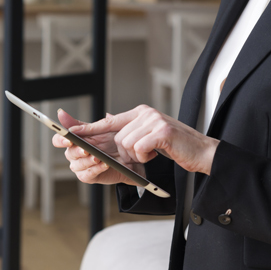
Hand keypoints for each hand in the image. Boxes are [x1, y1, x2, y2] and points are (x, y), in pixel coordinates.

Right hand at [52, 109, 145, 185]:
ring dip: (88, 161)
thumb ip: (81, 124)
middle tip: (86, 149)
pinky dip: (95, 169)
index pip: (59, 140)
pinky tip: (104, 164)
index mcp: (76, 140)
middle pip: (68, 153)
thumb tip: (61, 114)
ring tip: (99, 157)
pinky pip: (86, 175)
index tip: (69, 139)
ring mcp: (81, 165)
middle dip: (78, 151)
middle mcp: (75, 153)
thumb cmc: (114, 140)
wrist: (130, 154)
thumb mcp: (100, 128)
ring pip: (76, 165)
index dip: (61, 140)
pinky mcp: (89, 176)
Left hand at [69, 105, 219, 175]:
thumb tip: (104, 120)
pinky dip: (146, 156)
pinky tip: (158, 153)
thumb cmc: (175, 147)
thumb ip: (128, 131)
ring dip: (138, 156)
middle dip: (124, 152)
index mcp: (141, 113)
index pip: (109, 121)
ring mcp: (155, 120)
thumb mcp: (149, 137)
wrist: (202, 152)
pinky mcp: (162, 131)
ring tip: (154, 152)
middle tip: (141, 154)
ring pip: (127, 144)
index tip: (68, 133)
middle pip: (117, 137)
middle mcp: (146, 113)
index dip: (89, 128)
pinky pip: (139, 148)